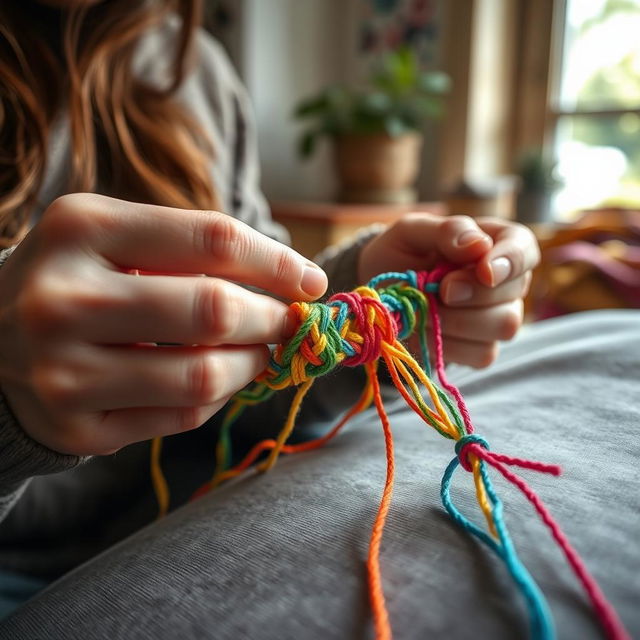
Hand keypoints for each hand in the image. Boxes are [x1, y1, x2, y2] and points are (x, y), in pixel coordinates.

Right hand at [0, 194, 326, 454]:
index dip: (277, 261)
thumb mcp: (116, 238)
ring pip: (203, 376)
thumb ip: (195, 252)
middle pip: (214, 311)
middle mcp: (62, 299)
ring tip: (259, 353)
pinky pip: (181, 418)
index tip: (311, 280)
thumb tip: (294, 285)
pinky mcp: (74, 428)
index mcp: (80, 228)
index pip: (211, 239)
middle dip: (273, 319)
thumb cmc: (76, 279)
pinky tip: (217, 379)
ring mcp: (63, 372)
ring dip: (252, 365)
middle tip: (289, 323)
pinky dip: (216, 398)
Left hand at [357, 213, 539, 367]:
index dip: (511, 261)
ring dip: (456, 320)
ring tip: (424, 308)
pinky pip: (481, 353)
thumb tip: (479, 245)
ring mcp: (498, 318)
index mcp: (495, 242)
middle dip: (473, 293)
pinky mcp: (482, 349)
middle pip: (514, 292)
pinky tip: (427, 329)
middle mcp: (506, 282)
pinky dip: (448, 344)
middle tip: (437, 289)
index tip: (484, 271)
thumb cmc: (398, 256)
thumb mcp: (410, 231)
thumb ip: (447, 231)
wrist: (376, 294)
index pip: (524, 248)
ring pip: (503, 326)